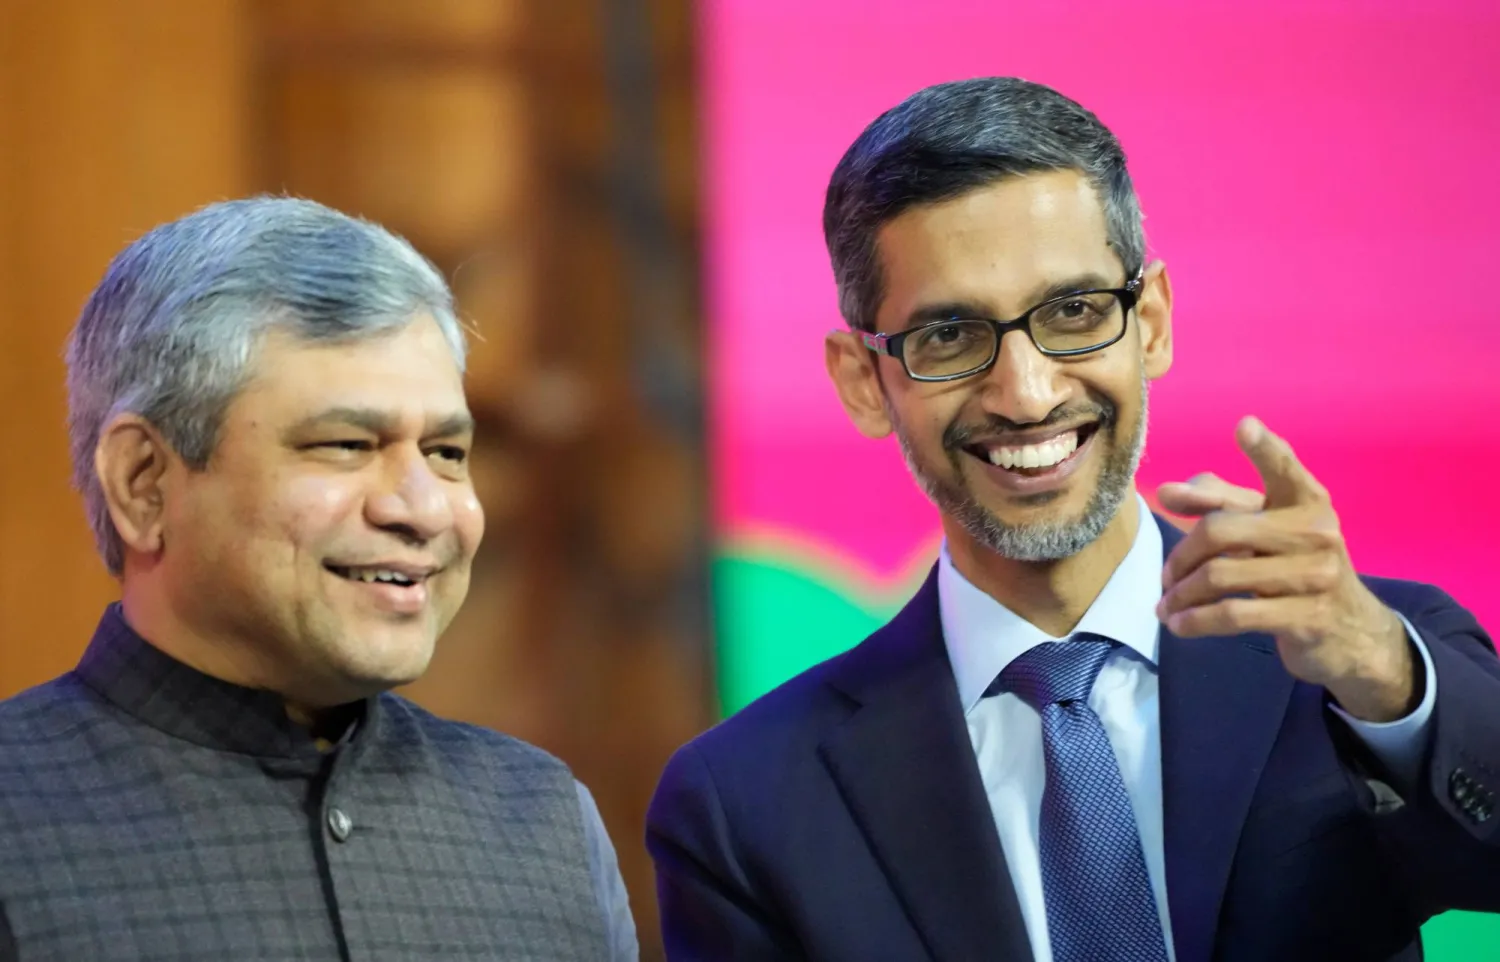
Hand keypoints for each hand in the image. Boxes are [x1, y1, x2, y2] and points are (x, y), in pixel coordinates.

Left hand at [1156, 417, 1416, 721]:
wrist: (1350, 631)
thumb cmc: (1296, 567)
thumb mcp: (1266, 529)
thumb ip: (1218, 503)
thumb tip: (1166, 493)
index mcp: (1306, 501)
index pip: (1284, 469)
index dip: (1265, 449)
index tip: (1244, 427)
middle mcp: (1317, 531)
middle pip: (1220, 531)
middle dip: (1180, 557)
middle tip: (1166, 578)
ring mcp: (1316, 575)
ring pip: (1221, 576)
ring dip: (1181, 595)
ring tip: (1166, 606)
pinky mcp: (1306, 617)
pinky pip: (1234, 614)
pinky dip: (1196, 620)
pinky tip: (1179, 624)